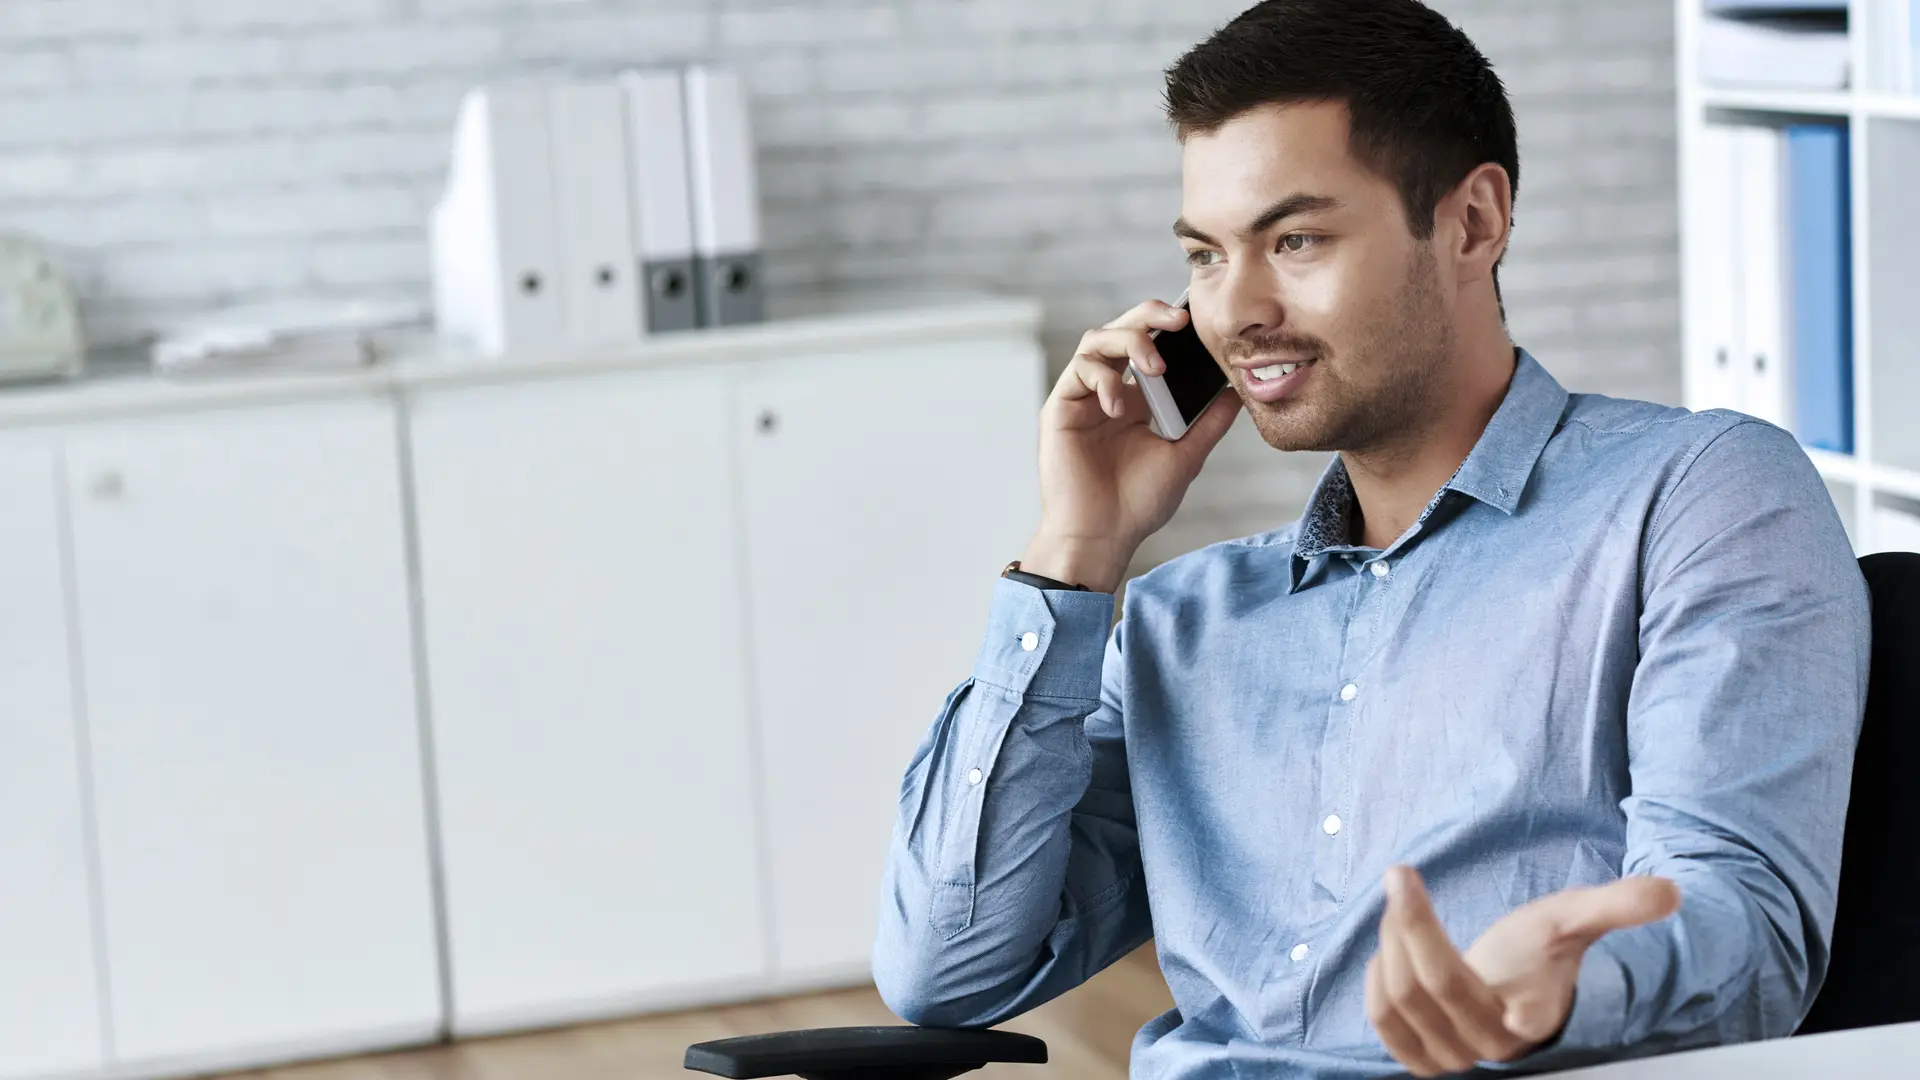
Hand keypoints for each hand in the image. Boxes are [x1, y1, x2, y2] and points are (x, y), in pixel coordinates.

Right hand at [1021, 300, 1241, 592]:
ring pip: (1097, 340)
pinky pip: (1079, 370)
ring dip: (1128, 341)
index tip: (1198, 319)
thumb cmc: (1137, 503)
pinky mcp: (1061, 407)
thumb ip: (1210, 422)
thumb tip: (1238, 390)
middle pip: (1123, 330)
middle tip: (1179, 319)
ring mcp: (1084, 397)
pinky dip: (1103, 377)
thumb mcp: (1185, 456)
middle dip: (1149, 314)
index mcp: (1138, 400)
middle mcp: (1109, 392)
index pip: (1152, 347)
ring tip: (1153, 365)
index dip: (1169, 327)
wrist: (1102, 536)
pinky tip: (1119, 405)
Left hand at [1365, 865, 1680, 1076]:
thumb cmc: (1543, 952)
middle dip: (1408, 924)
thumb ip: (1616, 905)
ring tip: (1399, 907)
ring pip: (1401, 1004)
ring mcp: (1457, 1056)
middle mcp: (1493, 1044)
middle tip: (1400, 875)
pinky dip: (1377, 984)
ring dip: (1390, 946)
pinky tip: (1387, 949)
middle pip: (1430, 987)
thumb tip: (1670, 891)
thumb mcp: (1575, 920)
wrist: (1515, 988)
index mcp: (1533, 1016)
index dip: (1426, 932)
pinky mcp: (1426, 1058)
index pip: (1483, 995)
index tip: (1405, 876)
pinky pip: (1385, 1027)